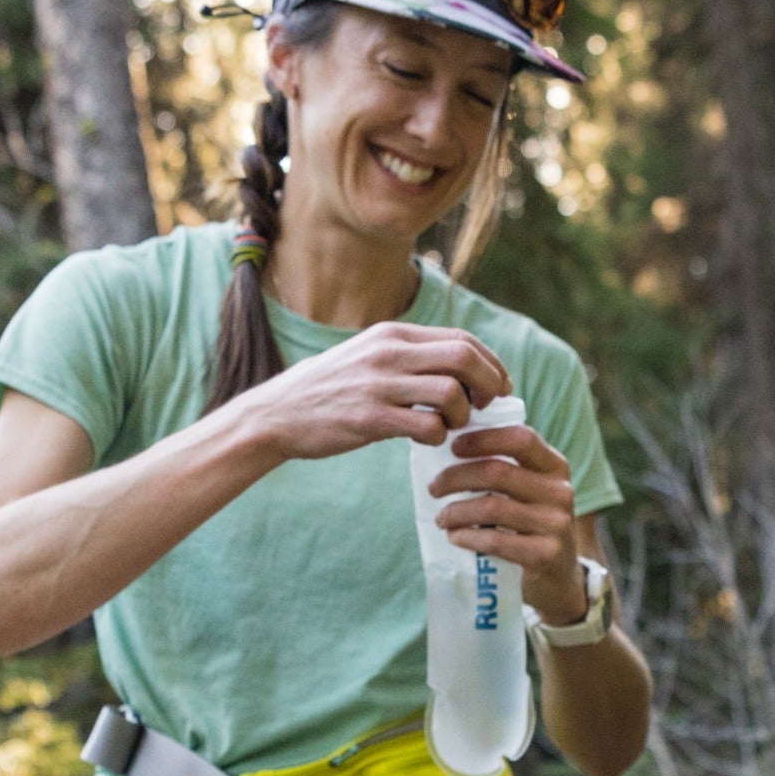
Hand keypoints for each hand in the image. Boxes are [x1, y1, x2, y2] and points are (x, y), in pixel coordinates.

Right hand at [235, 322, 511, 460]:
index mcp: (393, 335)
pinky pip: (427, 425)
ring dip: (462, 415)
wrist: (277, 414)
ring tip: (449, 426)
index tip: (497, 388)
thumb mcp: (369, 356)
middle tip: (486, 408)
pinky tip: (426, 440)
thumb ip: (409, 356)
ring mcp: (379, 384)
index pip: (463, 340)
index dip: (491, 365)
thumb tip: (460, 366)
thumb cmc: (331, 390)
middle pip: (465, 358)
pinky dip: (438, 437)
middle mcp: (388, 352)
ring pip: (451, 392)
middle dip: (488, 385)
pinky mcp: (370, 418)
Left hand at [429, 424, 587, 626]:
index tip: (452, 448)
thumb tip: (451, 450)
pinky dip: (468, 537)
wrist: (560, 577)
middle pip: (498, 472)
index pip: (521, 439)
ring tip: (441, 518)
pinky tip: (455, 537)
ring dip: (456, 511)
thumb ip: (506, 469)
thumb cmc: (533, 526)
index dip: (483, 439)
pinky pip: (496, 540)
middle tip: (434, 488)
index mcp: (555, 467)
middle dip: (456, 477)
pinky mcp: (545, 555)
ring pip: (492, 507)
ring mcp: (555, 524)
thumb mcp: (530, 491)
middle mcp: (560, 492)